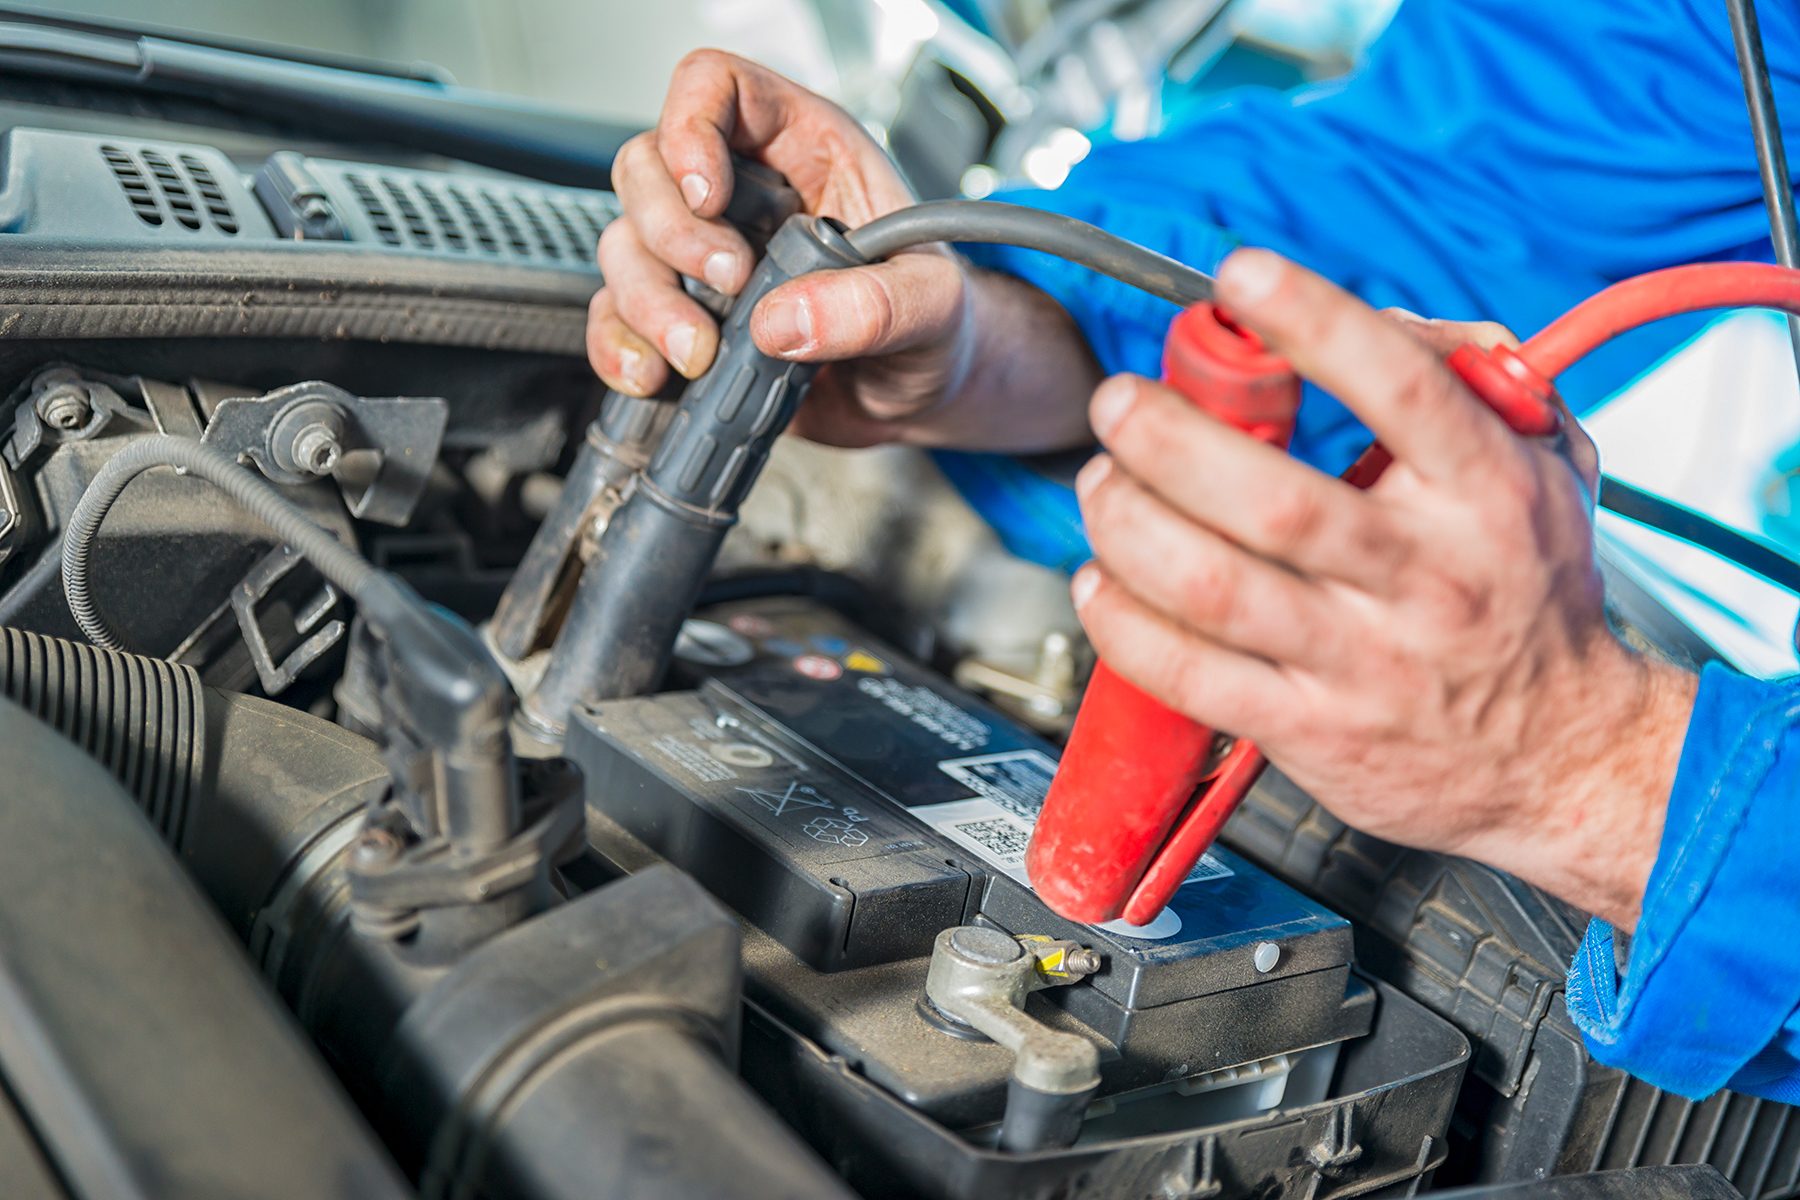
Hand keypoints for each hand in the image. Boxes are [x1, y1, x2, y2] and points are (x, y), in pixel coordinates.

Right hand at [589, 50, 963, 446]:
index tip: (710, 195)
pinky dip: (619, 349)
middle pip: (647, 167)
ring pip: (625, 246)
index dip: (693, 127)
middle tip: (730, 284)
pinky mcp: (687, 321)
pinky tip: (653, 376)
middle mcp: (744, 195)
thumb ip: (877, 306)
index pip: (718, 88)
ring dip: (647, 303)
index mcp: (804, 151)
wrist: (925, 396)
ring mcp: (706, 260)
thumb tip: (786, 319)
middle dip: (671, 232)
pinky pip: (617, 318)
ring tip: (702, 353)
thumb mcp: (935, 307)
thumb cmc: (938, 325)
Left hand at [1070, 249, 1697, 929]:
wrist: (1563, 756)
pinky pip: (1191, 675)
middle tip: (1118, 401)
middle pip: (1272, 499)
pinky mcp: (1310, 730)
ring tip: (1100, 482)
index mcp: (1485, 493)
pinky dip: (1124, 622)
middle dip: (1167, 438)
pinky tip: (1101, 580)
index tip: (1240, 277)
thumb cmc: (1530, 596)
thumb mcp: (1547, 467)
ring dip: (1128, 523)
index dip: (1312, 321)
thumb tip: (1372, 313)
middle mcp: (1424, 578)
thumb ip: (1471, 377)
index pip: (1401, 390)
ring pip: (1213, 587)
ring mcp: (1363, 662)